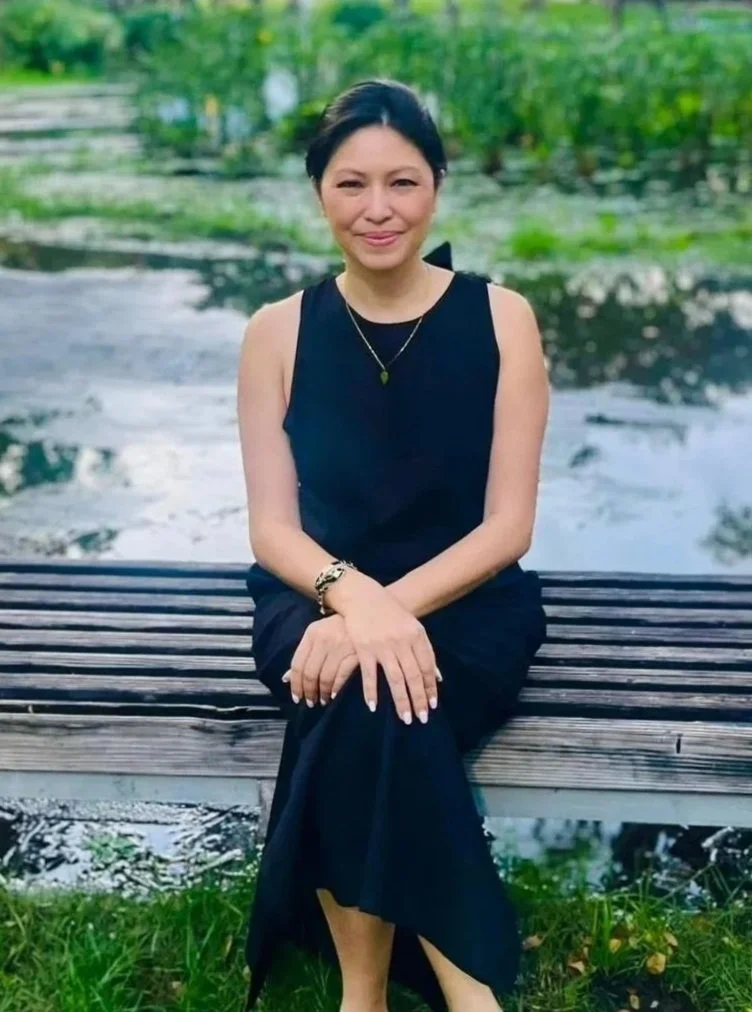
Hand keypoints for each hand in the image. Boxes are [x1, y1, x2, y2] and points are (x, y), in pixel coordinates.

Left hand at [282, 613, 358, 706]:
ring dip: (323, 693)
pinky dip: (337, 687)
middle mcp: (324, 639)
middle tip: (310, 702)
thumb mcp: (317, 636)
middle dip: (309, 692)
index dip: (295, 684)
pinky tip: (334, 694)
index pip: (297, 664)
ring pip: (326, 677)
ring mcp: (341, 646)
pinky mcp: (357, 652)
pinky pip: (342, 675)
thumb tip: (286, 678)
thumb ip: (303, 656)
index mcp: (312, 633)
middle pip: (310, 673)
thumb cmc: (337, 628)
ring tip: (323, 700)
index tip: (296, 697)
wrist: (364, 614)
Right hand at [331, 573, 441, 724]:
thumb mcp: (413, 627)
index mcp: (417, 636)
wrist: (364, 597)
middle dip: (419, 699)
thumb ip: (424, 651)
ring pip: (395, 679)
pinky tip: (373, 706)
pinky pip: (370, 675)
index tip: (432, 706)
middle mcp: (402, 642)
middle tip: (421, 719)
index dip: (430, 688)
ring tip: (405, 718)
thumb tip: (437, 678)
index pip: (427, 667)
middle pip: (413, 676)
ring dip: (401, 701)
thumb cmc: (390, 614)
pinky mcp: (364, 649)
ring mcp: (383, 646)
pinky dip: (371, 691)